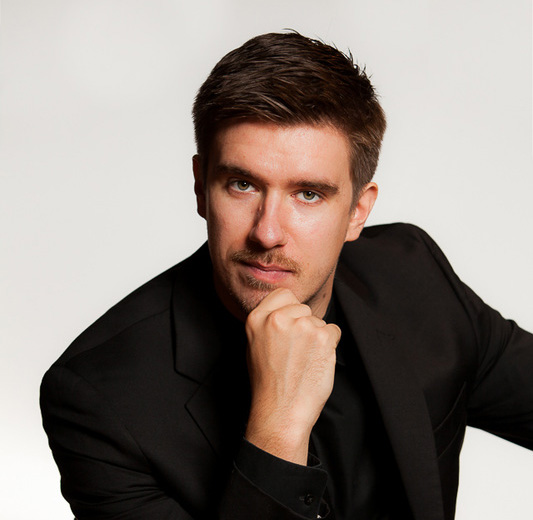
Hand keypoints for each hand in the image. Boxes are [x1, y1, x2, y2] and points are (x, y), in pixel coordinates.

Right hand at [244, 288, 340, 464]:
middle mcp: (278, 318)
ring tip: (304, 360)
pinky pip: (334, 331)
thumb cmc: (268, 383)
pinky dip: (330, 346)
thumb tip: (286, 309)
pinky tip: (316, 362)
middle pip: (304, 308)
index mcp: (257, 318)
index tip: (291, 326)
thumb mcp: (254, 345)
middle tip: (296, 351)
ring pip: (319, 321)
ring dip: (317, 338)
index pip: (284, 294)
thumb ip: (268, 322)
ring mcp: (301, 326)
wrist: (281, 411)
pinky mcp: (322, 337)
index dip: (291, 309)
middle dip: (305, 325)